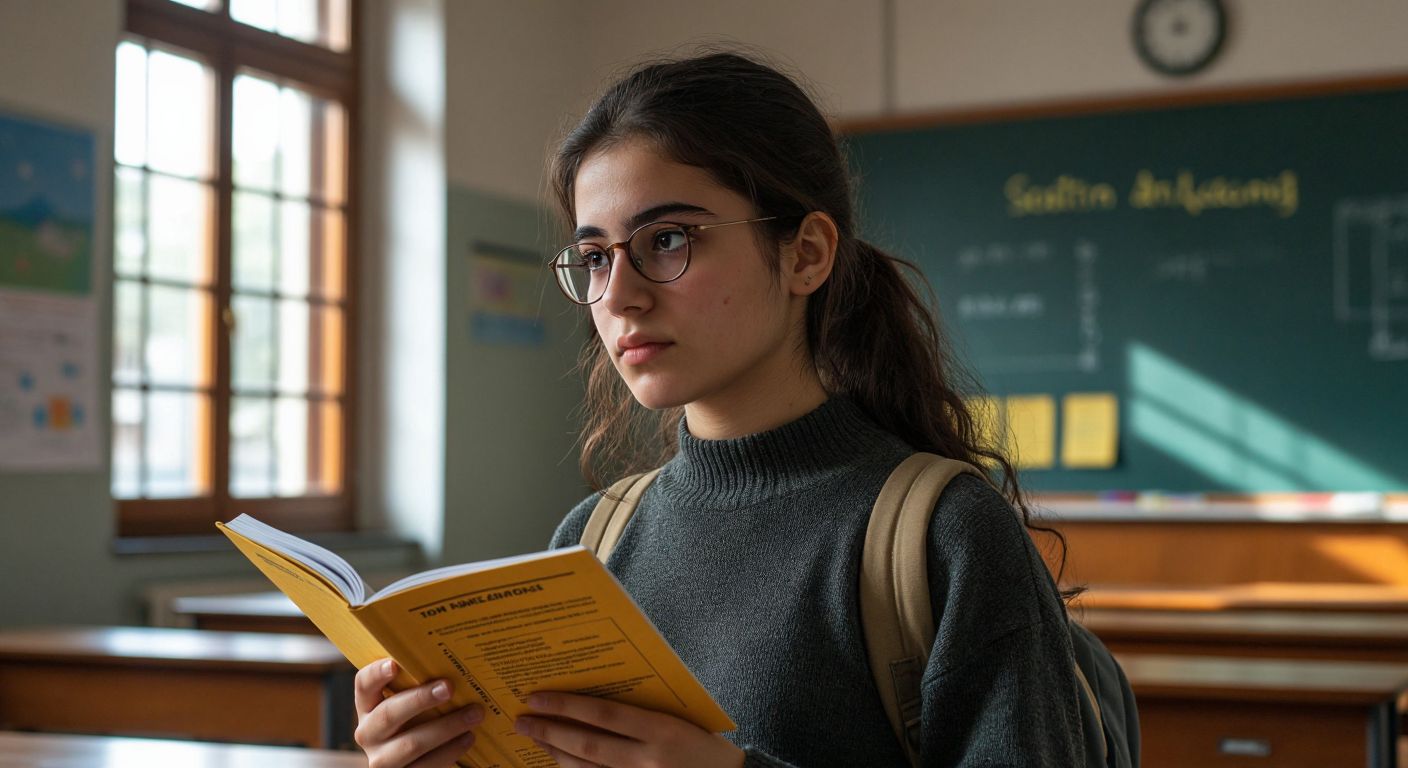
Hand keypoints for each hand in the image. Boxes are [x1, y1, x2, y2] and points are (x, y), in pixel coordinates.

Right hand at [353, 658, 484, 767]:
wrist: (412, 762)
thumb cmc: (416, 721)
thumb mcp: (409, 703)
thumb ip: (419, 685)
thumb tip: (452, 662)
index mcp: (368, 706)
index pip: (364, 685)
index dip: (376, 674)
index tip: (394, 664)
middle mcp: (368, 733)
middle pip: (389, 714)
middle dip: (420, 699)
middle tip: (449, 687)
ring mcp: (382, 759)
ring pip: (411, 743)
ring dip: (446, 727)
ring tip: (474, 714)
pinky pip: (426, 765)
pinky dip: (450, 750)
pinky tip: (469, 737)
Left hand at [513, 692, 743, 767]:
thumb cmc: (707, 745)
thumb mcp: (679, 718)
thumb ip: (642, 711)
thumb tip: (596, 698)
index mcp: (660, 730)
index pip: (602, 715)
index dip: (566, 706)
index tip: (537, 697)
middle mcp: (646, 760)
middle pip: (586, 745)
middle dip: (550, 731)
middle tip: (522, 720)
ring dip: (555, 753)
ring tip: (534, 738)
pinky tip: (558, 762)